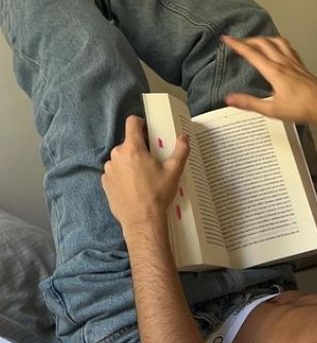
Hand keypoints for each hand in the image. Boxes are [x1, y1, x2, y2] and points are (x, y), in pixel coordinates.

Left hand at [101, 115, 189, 229]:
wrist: (141, 220)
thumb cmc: (157, 194)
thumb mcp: (174, 171)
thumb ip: (181, 150)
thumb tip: (184, 137)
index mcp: (133, 148)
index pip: (132, 122)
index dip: (140, 123)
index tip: (148, 131)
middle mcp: (117, 155)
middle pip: (128, 143)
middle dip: (139, 148)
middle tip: (151, 161)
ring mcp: (109, 169)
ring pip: (121, 158)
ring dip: (130, 162)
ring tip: (142, 177)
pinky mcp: (105, 182)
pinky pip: (114, 172)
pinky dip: (122, 175)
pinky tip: (133, 186)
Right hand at [222, 35, 316, 130]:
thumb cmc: (302, 108)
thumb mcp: (271, 110)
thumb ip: (249, 103)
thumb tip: (230, 98)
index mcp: (274, 72)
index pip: (251, 53)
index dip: (237, 45)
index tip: (227, 39)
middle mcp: (284, 63)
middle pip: (263, 43)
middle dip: (248, 40)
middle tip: (238, 41)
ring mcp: (294, 63)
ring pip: (277, 42)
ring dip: (265, 38)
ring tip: (257, 40)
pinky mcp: (302, 67)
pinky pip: (289, 48)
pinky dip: (279, 44)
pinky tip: (280, 49)